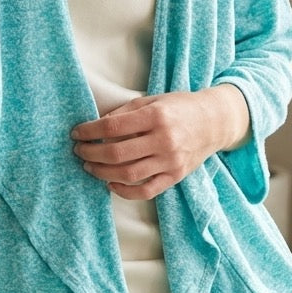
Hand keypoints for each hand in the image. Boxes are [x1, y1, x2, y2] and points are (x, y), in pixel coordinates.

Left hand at [71, 87, 249, 200]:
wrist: (214, 121)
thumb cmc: (180, 108)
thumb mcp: (153, 100)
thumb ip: (125, 112)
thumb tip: (97, 126)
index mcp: (155, 116)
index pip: (112, 127)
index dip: (89, 131)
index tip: (77, 133)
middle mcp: (163, 140)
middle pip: (116, 153)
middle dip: (91, 153)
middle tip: (79, 151)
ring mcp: (170, 161)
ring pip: (127, 174)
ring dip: (101, 172)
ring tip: (89, 166)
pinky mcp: (175, 176)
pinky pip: (145, 191)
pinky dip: (124, 192)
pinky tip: (111, 183)